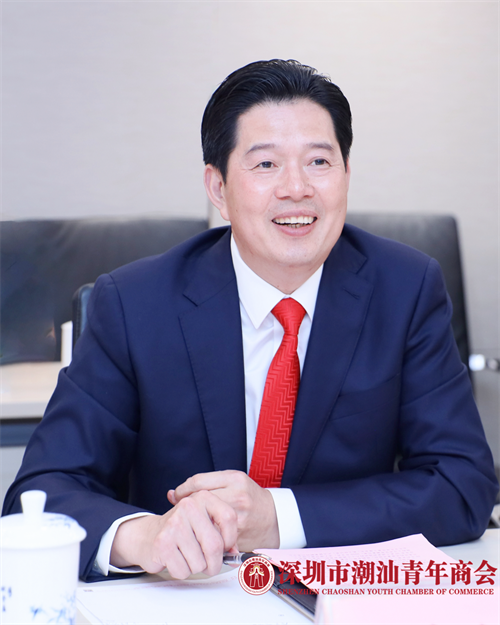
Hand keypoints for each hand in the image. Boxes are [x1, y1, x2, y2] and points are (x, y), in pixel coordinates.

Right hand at [110, 490, 236, 578]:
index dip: (231, 538)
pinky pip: (183, 570)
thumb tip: (234, 553)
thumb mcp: (205, 524)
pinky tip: (175, 559)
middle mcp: (189, 506)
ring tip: (187, 556)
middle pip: (215, 545)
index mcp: (203, 497)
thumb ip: (223, 535)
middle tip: (209, 564)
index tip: (227, 547)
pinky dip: (182, 571)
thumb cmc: (183, 531)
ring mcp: (174, 523)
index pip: (229, 517)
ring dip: (196, 568)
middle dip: (214, 563)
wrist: (149, 535)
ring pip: (199, 562)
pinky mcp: (162, 542)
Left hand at [168, 470, 279, 549]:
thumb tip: (172, 493)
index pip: (197, 482)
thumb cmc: (251, 497)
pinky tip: (202, 533)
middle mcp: (237, 497)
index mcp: (235, 479)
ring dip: (194, 522)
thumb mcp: (233, 481)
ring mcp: (237, 517)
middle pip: (199, 501)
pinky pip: (213, 535)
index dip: (182, 490)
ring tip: (190, 522)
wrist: (275, 517)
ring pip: (203, 520)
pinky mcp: (237, 535)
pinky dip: (204, 535)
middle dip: (186, 508)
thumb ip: (205, 483)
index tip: (177, 495)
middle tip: (181, 512)